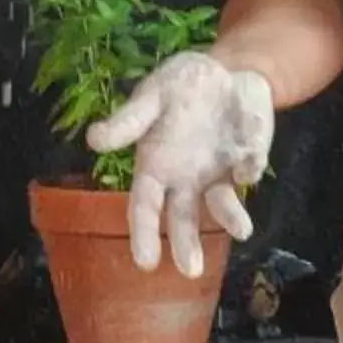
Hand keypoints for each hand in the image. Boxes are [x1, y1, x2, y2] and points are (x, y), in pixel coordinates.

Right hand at [84, 50, 271, 279]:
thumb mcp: (153, 95)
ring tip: (242, 230)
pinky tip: (249, 162)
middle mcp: (185, 178)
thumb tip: (93, 139)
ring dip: (231, 216)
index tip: (146, 263)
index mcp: (155, 165)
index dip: (143, 234)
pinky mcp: (246, 160)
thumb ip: (130, 119)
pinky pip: (248, 168)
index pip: (144, 206)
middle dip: (187, 245)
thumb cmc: (181, 86)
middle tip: (191, 271)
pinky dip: (249, 166)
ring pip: (221, 204)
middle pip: (183, 218)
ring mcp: (218, 173)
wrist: (227, 72)